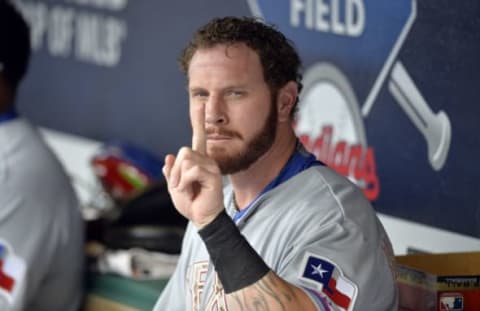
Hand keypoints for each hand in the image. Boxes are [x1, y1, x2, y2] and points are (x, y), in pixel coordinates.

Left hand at [163, 104, 223, 228]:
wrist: (202, 218)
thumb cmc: (191, 204)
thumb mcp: (174, 186)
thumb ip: (171, 172)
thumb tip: (168, 157)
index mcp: (197, 161)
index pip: (198, 137)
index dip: (199, 121)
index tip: (201, 105)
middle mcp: (206, 160)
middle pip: (184, 151)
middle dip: (175, 171)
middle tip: (179, 186)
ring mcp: (210, 166)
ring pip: (186, 160)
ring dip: (179, 178)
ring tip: (187, 189)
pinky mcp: (213, 174)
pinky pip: (191, 170)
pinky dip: (185, 182)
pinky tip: (192, 191)